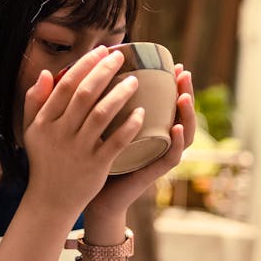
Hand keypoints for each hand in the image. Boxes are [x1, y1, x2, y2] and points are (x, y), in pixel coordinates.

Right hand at [21, 46, 146, 218]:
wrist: (50, 200)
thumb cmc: (44, 161)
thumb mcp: (30, 131)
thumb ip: (34, 101)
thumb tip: (44, 73)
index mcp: (44, 122)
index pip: (65, 85)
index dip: (84, 65)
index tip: (100, 51)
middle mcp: (60, 133)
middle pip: (84, 95)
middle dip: (104, 72)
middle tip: (121, 57)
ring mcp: (78, 150)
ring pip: (101, 115)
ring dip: (119, 94)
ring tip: (135, 81)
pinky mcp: (96, 166)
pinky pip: (115, 142)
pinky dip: (129, 126)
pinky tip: (142, 113)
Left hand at [84, 64, 195, 221]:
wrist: (87, 196)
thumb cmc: (88, 158)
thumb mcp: (91, 126)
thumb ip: (88, 102)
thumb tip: (73, 70)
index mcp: (145, 127)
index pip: (167, 103)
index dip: (173, 83)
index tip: (174, 63)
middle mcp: (156, 140)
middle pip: (180, 113)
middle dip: (185, 91)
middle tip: (184, 72)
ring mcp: (156, 156)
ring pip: (184, 134)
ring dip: (187, 114)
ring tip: (184, 95)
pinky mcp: (151, 173)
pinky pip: (171, 157)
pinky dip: (177, 143)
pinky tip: (177, 128)